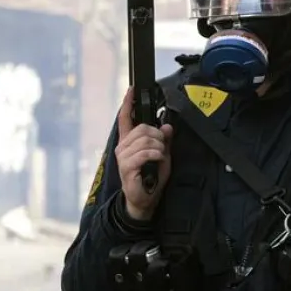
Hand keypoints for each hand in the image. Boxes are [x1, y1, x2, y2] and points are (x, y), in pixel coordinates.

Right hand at [115, 88, 172, 221]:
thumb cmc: (151, 178)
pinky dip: (156, 155)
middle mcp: (123, 147)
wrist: (144, 200)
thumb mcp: (162, 156)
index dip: (128, 103)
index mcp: (129, 142)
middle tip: (162, 147)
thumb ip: (164, 141)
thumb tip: (167, 126)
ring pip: (145, 140)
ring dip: (158, 147)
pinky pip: (145, 153)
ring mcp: (123, 157)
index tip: (131, 90)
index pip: (125, 118)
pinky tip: (157, 161)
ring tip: (160, 157)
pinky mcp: (127, 167)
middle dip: (157, 136)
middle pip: (141, 128)